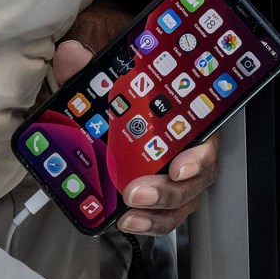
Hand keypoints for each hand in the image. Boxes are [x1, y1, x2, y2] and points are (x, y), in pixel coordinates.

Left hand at [52, 0, 221, 235]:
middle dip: (167, 191)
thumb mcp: (110, 80)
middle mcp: (189, 151)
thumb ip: (92, 68)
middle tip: (136, 192)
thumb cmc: (129, 99)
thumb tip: (72, 55)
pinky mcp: (161, 198)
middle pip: (195, 180)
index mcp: (187, 121)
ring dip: (157, 213)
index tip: (179, 166)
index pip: (206, 140)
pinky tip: (126, 222)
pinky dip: (147, 223)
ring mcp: (178, 178)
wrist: (119, 115)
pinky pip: (163, 216)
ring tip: (129, 216)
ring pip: (181, 203)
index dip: (198, 157)